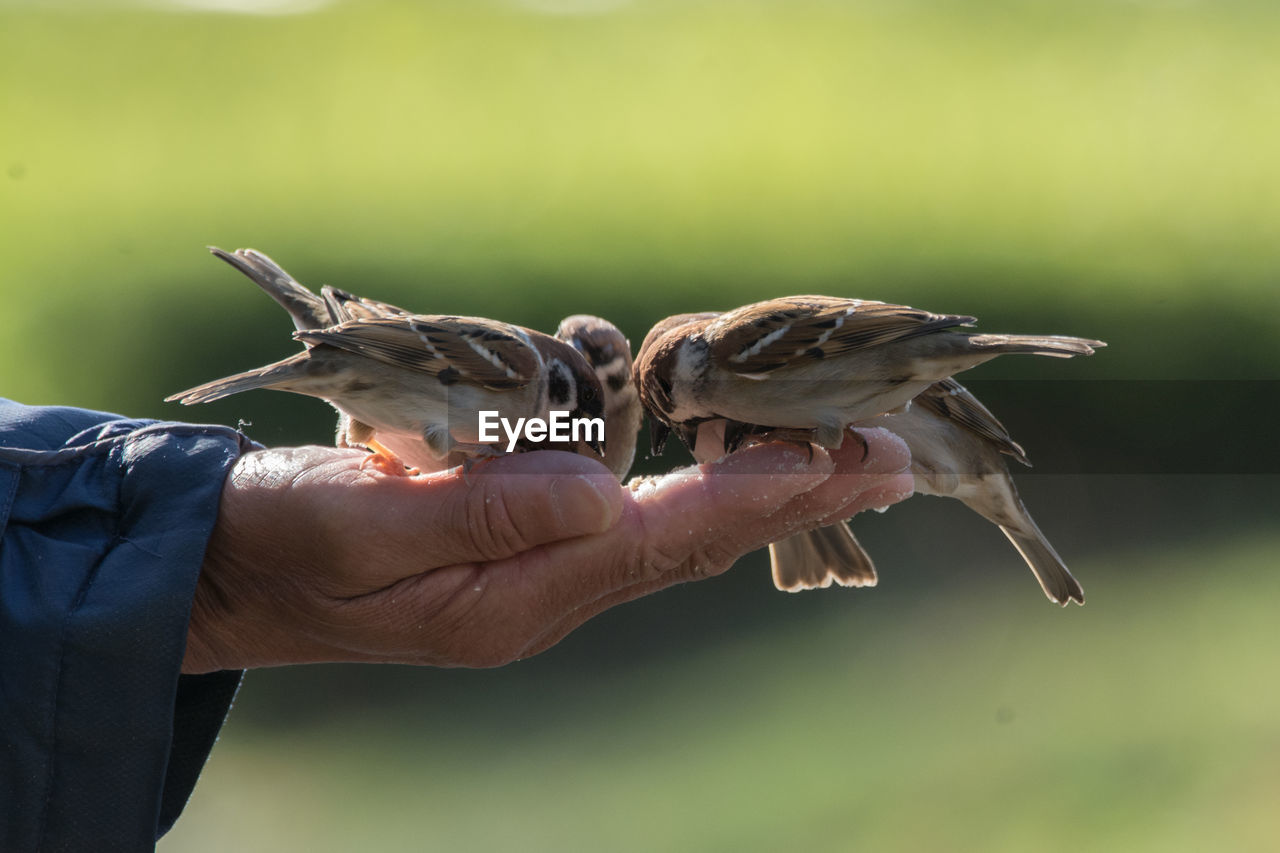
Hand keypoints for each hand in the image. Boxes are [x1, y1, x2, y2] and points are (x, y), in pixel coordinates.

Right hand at [182, 429, 913, 672]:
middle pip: (694, 536)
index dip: (759, 494)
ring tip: (841, 448)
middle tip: (892, 456)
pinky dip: (688, 477)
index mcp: (520, 597)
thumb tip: (604, 490)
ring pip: (670, 524)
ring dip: (755, 484)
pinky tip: (732, 448)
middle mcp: (549, 587)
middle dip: (792, 494)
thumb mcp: (366, 525)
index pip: (664, 539)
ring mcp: (537, 567)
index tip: (846, 459)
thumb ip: (485, 511)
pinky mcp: (517, 537)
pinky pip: (622, 511)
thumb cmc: (283, 545)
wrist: (231, 568)